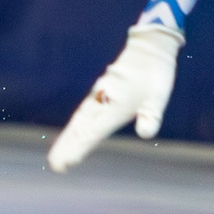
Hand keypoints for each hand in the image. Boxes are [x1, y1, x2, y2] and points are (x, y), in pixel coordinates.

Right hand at [47, 23, 183, 171]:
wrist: (149, 49)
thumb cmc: (155, 76)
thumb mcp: (158, 98)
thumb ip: (151, 117)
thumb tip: (146, 134)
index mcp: (114, 107)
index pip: (92, 133)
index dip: (78, 149)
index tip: (65, 163)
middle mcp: (102, 102)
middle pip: (80, 129)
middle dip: (67, 147)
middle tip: (55, 165)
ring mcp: (99, 96)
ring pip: (79, 120)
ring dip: (68, 138)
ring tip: (58, 154)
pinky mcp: (100, 93)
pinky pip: (83, 112)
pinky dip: (75, 125)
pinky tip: (73, 132)